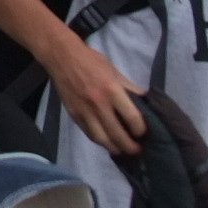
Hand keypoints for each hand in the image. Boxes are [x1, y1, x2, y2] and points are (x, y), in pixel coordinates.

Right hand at [46, 37, 147, 154]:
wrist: (62, 57)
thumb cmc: (91, 61)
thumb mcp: (114, 71)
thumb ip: (129, 88)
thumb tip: (146, 102)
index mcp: (112, 90)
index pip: (132, 118)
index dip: (140, 129)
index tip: (143, 132)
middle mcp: (98, 104)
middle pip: (117, 134)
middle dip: (130, 146)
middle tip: (137, 149)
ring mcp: (84, 111)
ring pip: (102, 139)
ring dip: (114, 148)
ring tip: (122, 150)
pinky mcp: (74, 115)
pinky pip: (89, 134)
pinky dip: (100, 141)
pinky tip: (107, 142)